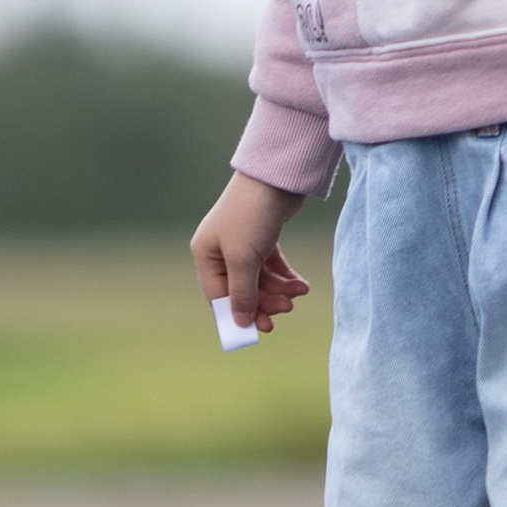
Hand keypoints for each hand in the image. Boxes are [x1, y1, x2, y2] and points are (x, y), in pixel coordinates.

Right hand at [191, 176, 313, 333]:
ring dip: (280, 290)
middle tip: (286, 310)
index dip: (238, 314)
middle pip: (242, 290)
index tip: (261, 329)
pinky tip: (300, 284)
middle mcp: (220, 250)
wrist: (276, 177)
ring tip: (299, 292)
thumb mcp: (243, 259)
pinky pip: (272, 267)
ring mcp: (242, 244)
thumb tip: (240, 322)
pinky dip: (285, 277)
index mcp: (206, 255)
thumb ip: (242, 294)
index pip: (218, 296)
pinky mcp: (262, 238)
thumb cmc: (251, 216)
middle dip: (265, 301)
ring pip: (260, 280)